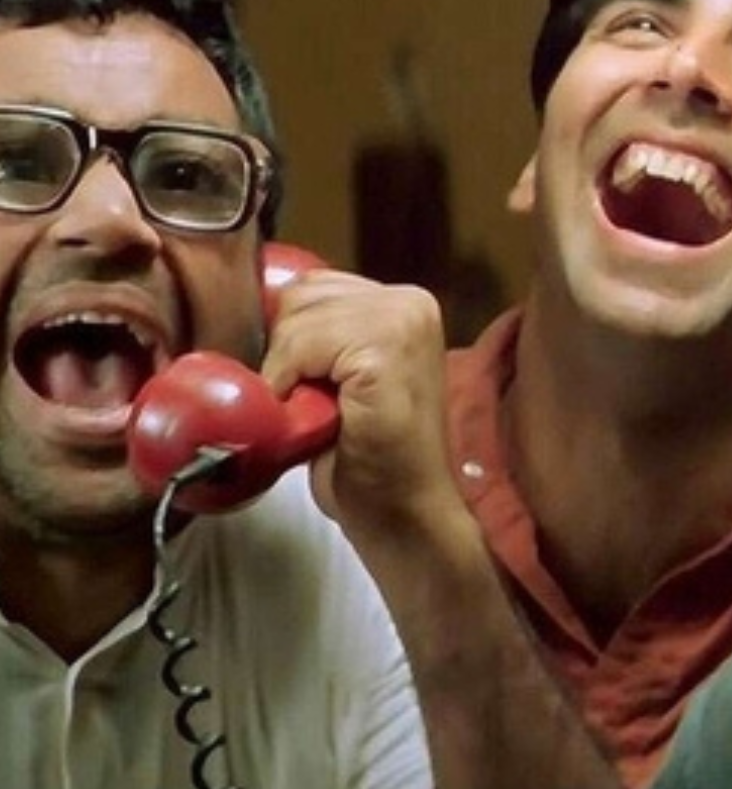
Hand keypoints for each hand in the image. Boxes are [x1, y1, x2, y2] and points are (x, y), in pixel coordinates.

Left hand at [260, 268, 450, 528]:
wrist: (403, 514)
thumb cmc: (369, 460)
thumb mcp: (340, 381)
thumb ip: (320, 340)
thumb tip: (250, 318)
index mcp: (405, 305)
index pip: (313, 288)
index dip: (293, 338)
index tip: (308, 387)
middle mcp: (412, 302)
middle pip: (301, 295)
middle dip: (290, 352)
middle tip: (316, 405)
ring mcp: (404, 321)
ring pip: (297, 318)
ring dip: (290, 371)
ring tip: (320, 413)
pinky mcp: (386, 348)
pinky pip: (301, 344)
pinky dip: (291, 383)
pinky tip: (318, 417)